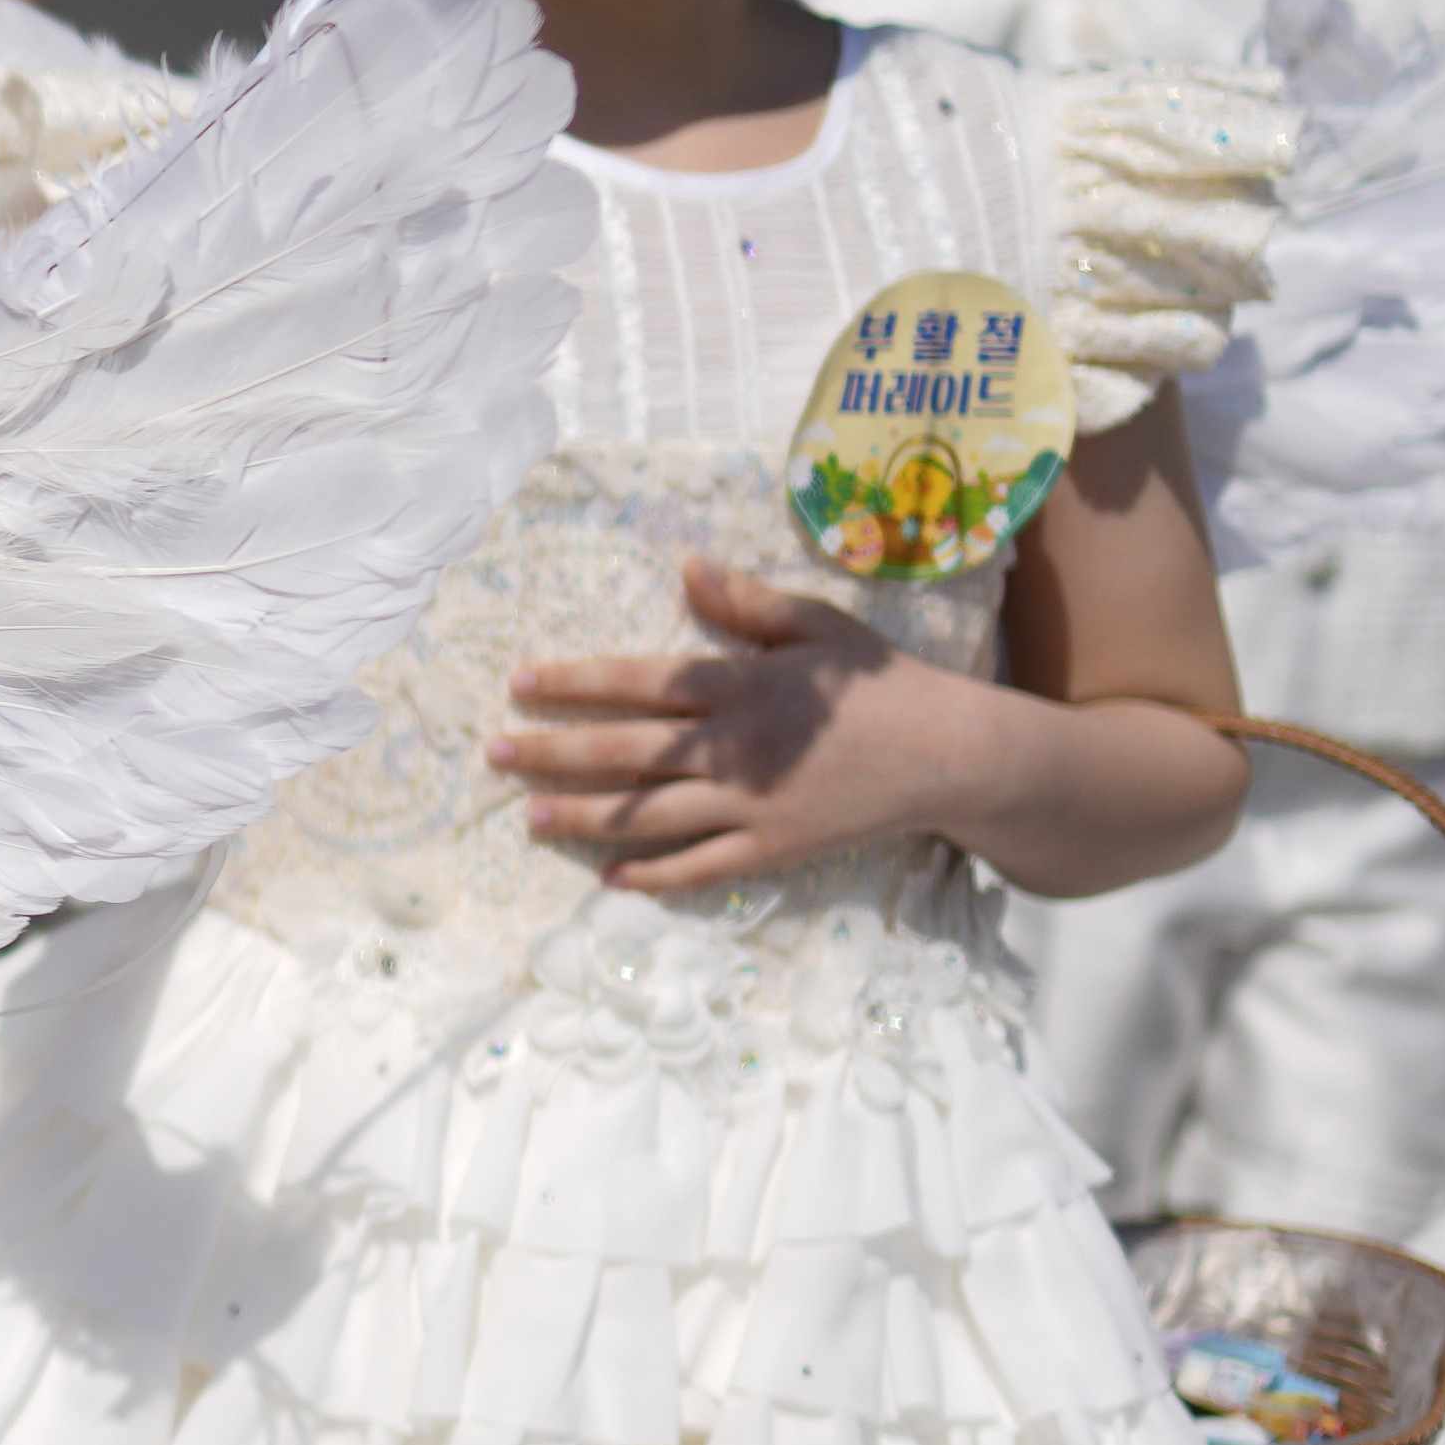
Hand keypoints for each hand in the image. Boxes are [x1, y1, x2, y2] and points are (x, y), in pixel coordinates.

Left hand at [497, 558, 1011, 891]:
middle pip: (624, 753)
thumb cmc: (882, 683)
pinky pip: (701, 868)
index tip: (519, 683)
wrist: (951, 754)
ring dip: (581, 817)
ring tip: (527, 817)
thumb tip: (686, 566)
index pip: (637, 682)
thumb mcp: (818, 626)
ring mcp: (751, 804)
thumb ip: (746, 603)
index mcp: (740, 685)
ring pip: (647, 816)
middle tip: (493, 753)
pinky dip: (653, 876)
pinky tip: (609, 878)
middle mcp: (734, 747)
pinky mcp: (773, 848)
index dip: (573, 683)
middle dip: (551, 753)